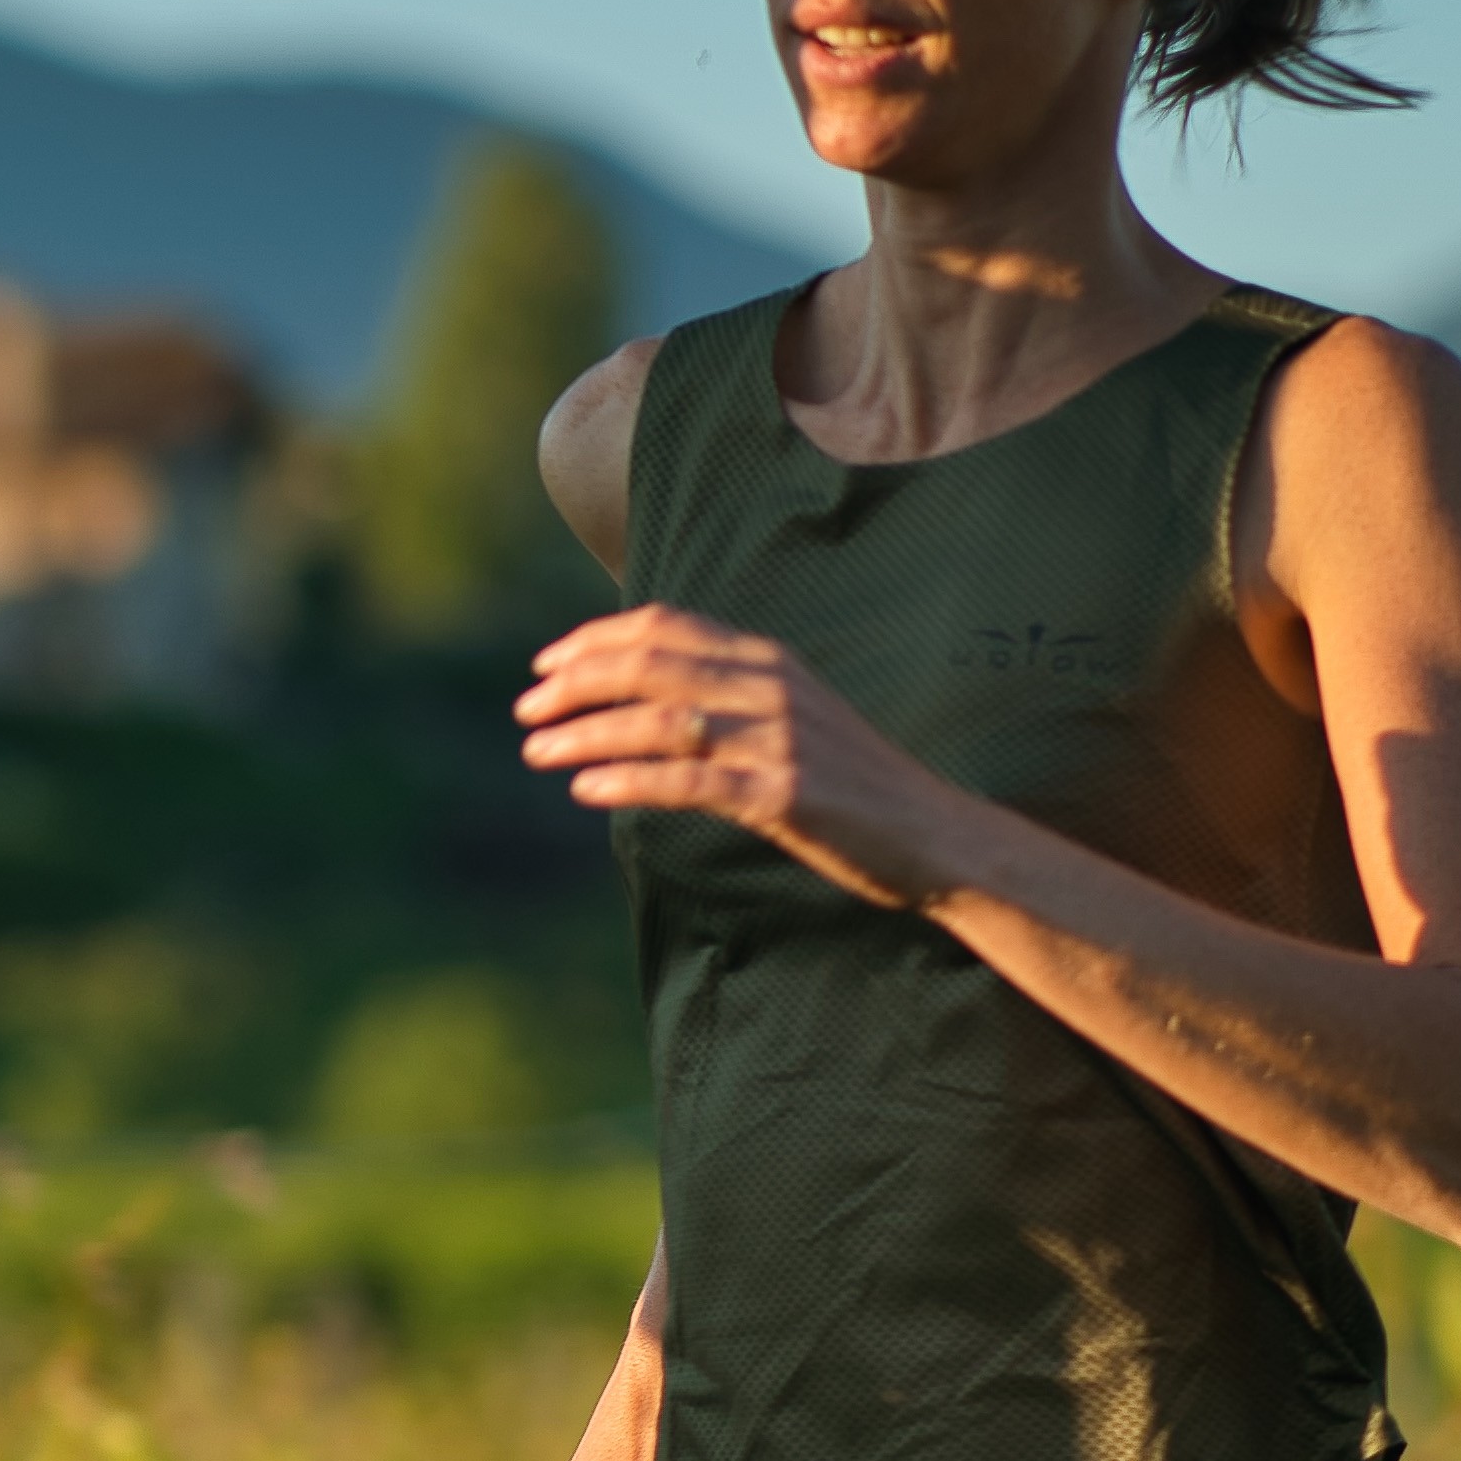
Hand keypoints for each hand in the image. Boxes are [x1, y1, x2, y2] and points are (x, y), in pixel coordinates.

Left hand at [515, 605, 970, 909]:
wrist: (934, 833)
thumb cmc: (850, 781)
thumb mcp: (791, 716)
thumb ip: (728, 694)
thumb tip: (641, 693)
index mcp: (768, 659)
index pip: (666, 626)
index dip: (595, 640)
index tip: (545, 666)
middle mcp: (770, 687)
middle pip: (651, 663)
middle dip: (576, 682)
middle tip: (526, 709)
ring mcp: (779, 739)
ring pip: (659, 720)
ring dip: (587, 734)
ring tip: (537, 752)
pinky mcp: (784, 794)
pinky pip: (690, 781)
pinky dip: (629, 781)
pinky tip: (587, 790)